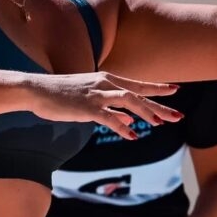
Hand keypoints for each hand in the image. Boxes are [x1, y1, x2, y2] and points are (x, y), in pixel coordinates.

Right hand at [28, 71, 182, 139]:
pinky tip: (132, 136)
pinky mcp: (86, 107)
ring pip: (128, 101)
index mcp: (107, 80)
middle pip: (139, 93)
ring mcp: (96, 95)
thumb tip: (129, 118)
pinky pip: (108, 117)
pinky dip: (122, 126)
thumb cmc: (63, 94)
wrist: (38, 89)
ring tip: (160, 123)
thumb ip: (112, 108)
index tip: (175, 90)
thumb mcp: (91, 98)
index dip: (157, 88)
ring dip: (145, 112)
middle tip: (178, 115)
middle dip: (160, 104)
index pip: (138, 84)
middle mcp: (105, 84)